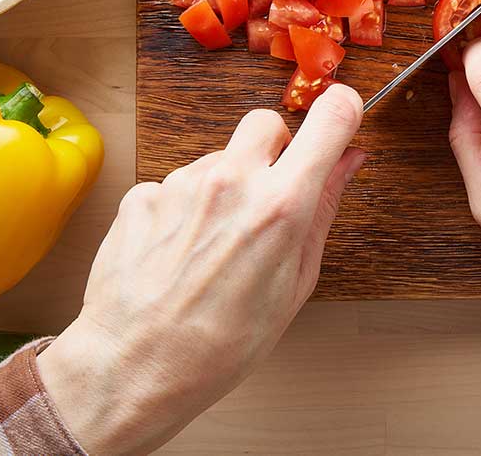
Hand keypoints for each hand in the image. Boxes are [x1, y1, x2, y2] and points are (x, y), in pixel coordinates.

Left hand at [39, 84, 364, 455]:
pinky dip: (184, 209)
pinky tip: (180, 253)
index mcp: (280, 205)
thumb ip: (323, 210)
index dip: (343, 110)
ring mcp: (181, 184)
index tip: (343, 117)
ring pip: (219, 156)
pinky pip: (177, 184)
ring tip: (216, 246)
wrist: (131, 369)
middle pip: (267, 121)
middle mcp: (231, 181)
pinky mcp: (143, 194)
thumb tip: (349, 161)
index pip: (330, 118)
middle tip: (269, 196)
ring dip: (226, 185)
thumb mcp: (294, 284)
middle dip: (275, 149)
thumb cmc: (219, 346)